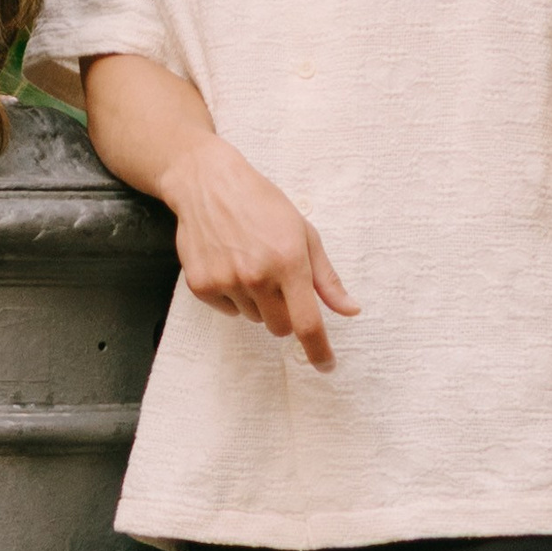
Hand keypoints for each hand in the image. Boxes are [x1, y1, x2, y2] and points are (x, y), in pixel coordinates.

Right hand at [161, 134, 358, 372]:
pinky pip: (228, 310)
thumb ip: (327, 278)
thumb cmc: (261, 204)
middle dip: (286, 313)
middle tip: (278, 281)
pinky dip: (232, 295)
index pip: (307, 323)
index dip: (319, 350)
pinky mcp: (201, 285)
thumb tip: (350, 310)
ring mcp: (226, 282)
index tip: (326, 366)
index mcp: (288, 262)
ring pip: (254, 318)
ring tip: (249, 263)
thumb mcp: (304, 233)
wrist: (208, 184)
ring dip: (258, 302)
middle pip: (280, 327)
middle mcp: (257, 276)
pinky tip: (229, 263)